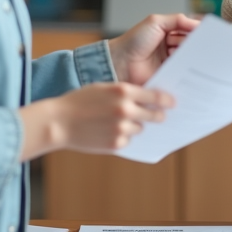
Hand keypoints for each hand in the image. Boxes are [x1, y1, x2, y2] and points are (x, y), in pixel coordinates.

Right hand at [19, 82, 173, 158]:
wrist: (58, 122)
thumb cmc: (79, 101)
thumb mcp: (103, 88)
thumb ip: (125, 92)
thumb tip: (147, 99)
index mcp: (123, 91)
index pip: (156, 97)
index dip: (166, 100)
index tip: (172, 102)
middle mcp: (125, 109)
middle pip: (154, 115)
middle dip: (157, 116)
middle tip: (160, 116)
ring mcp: (121, 128)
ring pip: (140, 128)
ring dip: (134, 125)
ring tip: (116, 121)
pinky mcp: (116, 144)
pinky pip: (127, 140)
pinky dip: (122, 137)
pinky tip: (106, 131)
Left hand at [108, 13, 199, 84]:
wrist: (119, 62)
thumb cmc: (133, 41)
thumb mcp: (155, 22)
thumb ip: (177, 20)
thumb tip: (198, 24)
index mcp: (169, 33)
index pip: (189, 32)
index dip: (199, 33)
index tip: (211, 35)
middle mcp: (171, 48)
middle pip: (191, 46)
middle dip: (198, 46)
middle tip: (206, 48)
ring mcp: (170, 63)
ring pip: (189, 60)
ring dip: (194, 59)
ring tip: (202, 59)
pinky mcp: (169, 77)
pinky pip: (183, 75)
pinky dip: (189, 73)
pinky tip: (194, 71)